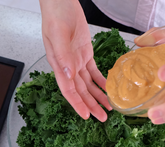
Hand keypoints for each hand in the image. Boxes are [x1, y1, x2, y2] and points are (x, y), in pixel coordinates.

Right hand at [39, 0, 110, 121]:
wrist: (61, 3)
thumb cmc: (56, 16)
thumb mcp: (58, 35)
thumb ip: (63, 56)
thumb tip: (68, 75)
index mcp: (58, 65)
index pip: (68, 90)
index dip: (77, 104)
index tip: (86, 116)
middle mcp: (67, 67)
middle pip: (80, 91)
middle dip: (91, 105)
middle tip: (102, 117)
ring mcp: (76, 61)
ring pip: (88, 84)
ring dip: (97, 96)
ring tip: (108, 108)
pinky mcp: (85, 54)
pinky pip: (94, 72)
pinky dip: (101, 81)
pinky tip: (108, 89)